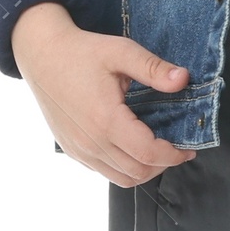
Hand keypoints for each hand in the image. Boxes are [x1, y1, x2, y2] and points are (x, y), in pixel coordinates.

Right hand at [11, 2, 196, 186]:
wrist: (42, 54)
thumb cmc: (81, 51)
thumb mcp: (121, 51)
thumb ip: (154, 68)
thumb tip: (184, 79)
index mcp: (106, 120)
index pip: (148, 154)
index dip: (174, 155)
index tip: (187, 148)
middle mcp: (90, 142)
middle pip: (138, 172)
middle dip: (163, 165)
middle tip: (176, 148)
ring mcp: (78, 149)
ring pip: (121, 178)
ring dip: (144, 170)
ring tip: (156, 151)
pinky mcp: (71, 149)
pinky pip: (103, 172)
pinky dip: (123, 168)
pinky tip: (131, 147)